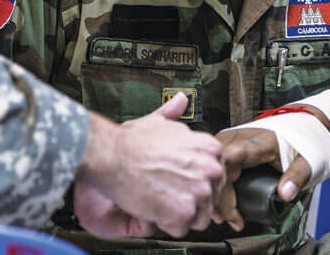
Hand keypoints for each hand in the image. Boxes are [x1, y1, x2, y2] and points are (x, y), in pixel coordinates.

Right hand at [75, 94, 224, 237]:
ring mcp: (199, 192)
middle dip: (192, 200)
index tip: (183, 182)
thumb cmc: (132, 141)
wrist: (112, 156)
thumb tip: (181, 101)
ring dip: (181, 215)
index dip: (198, 181)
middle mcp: (210, 169)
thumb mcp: (159, 121)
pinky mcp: (184, 212)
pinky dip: (167, 225)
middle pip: (211, 197)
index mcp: (210, 148)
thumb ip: (175, 114)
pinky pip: (182, 229)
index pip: (217, 175)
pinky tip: (155, 209)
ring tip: (162, 201)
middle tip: (169, 193)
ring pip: (200, 217)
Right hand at [212, 128, 312, 229]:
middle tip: (231, 219)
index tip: (224, 205)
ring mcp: (232, 142)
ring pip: (213, 167)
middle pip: (218, 167)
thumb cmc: (302, 142)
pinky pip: (217, 167)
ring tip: (226, 218)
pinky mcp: (230, 148)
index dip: (220, 180)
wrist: (303, 127)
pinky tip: (223, 206)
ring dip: (215, 194)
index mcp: (257, 141)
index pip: (229, 156)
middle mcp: (239, 139)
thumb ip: (297, 176)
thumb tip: (285, 194)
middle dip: (218, 196)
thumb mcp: (307, 160)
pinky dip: (217, 188)